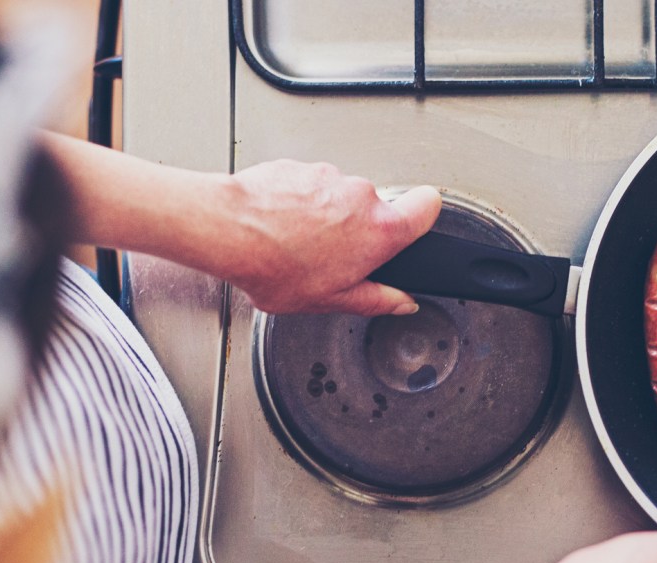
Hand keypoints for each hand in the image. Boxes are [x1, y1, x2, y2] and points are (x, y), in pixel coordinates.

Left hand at [219, 160, 441, 315]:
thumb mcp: (331, 300)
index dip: (425, 216)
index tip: (415, 226)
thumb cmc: (275, 266)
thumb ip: (376, 299)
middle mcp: (361, 195)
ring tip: (298, 245)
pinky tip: (281, 227)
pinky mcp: (301, 166)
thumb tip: (401, 302)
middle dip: (358, 231)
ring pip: (340, 198)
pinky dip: (300, 204)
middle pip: (376, 209)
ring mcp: (330, 176)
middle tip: (333, 258)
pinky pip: (310, 187)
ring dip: (326, 218)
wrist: (228, 230)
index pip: (429, 206)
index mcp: (379, 230)